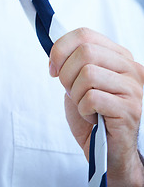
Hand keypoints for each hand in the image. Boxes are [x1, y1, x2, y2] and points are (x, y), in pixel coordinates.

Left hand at [49, 27, 143, 186]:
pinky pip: (92, 98)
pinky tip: (92, 117)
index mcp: (118, 56)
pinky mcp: (129, 109)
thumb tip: (55, 50)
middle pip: (85, 51)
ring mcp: (133, 88)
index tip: (53, 68)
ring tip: (85, 106)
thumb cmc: (93, 116)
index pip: (84, 34)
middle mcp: (130, 68)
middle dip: (66, 74)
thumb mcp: (78, 81)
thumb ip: (73, 62)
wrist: (108, 153)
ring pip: (88, 74)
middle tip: (70, 91)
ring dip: (76, 94)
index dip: (61, 49)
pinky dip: (83, 110)